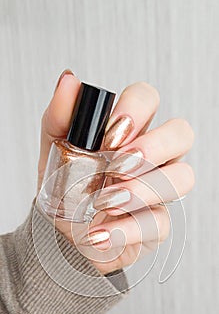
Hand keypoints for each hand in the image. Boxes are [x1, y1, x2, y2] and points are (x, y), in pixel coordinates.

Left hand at [38, 70, 194, 274]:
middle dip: (153, 146)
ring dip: (142, 189)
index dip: (135, 110)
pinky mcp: (157, 223)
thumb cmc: (65, 188)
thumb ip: (59, 117)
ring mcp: (159, 190)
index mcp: (129, 132)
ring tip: (103, 202)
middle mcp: (152, 157)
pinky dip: (125, 229)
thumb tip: (69, 79)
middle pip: (182, 133)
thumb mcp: (54, 151)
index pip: (148, 99)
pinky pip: (159, 222)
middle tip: (118, 165)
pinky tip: (98, 234)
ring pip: (183, 177)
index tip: (107, 136)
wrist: (60, 233)